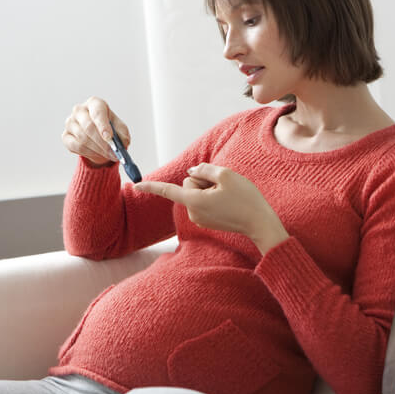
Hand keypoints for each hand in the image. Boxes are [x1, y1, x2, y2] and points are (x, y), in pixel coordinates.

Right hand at [61, 96, 131, 165]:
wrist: (98, 137)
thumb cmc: (109, 128)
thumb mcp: (120, 129)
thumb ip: (123, 134)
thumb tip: (123, 144)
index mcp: (95, 103)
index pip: (97, 112)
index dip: (103, 125)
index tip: (109, 137)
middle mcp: (79, 110)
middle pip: (88, 126)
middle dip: (102, 142)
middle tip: (113, 153)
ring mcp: (70, 122)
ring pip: (83, 138)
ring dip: (98, 149)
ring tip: (109, 155)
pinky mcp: (65, 136)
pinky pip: (76, 146)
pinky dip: (89, 153)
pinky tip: (98, 154)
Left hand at [134, 163, 288, 253]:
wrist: (260, 224)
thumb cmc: (245, 199)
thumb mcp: (226, 175)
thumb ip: (205, 169)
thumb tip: (192, 172)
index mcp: (194, 201)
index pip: (168, 190)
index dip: (151, 186)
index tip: (134, 185)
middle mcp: (193, 212)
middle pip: (189, 183)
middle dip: (203, 180)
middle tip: (223, 188)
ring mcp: (199, 218)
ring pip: (197, 192)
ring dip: (210, 189)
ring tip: (228, 197)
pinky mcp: (206, 221)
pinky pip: (203, 200)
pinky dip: (213, 197)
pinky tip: (228, 202)